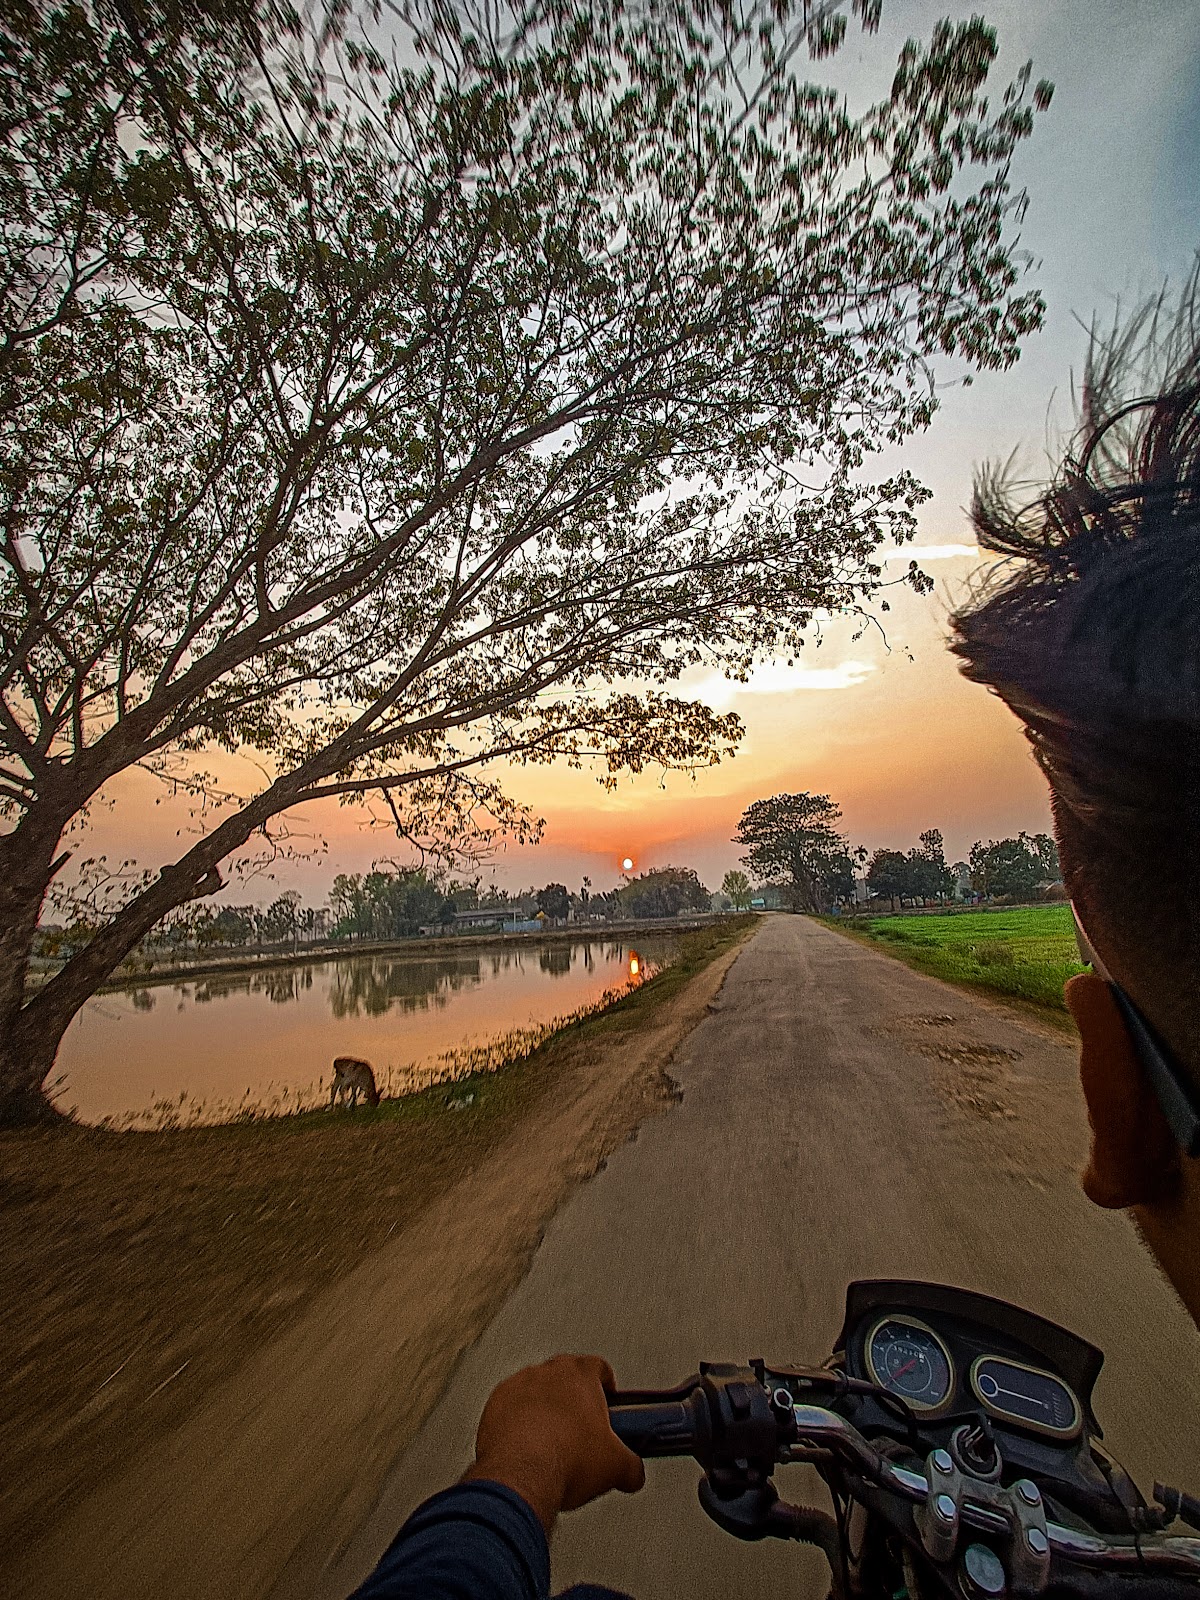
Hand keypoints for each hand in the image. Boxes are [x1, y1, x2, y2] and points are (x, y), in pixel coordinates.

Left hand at [461, 1353, 645, 1534]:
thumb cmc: (564, 1460)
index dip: (606, 1385)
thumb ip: (631, 1465)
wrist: (521, 1476)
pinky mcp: (493, 1406)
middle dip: (573, 1401)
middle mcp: (546, 1372)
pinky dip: (517, 1425)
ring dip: (542, 1411)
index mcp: (580, 1374)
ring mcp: (517, 1387)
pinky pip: (509, 1410)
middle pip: (564, 1379)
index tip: (608, 1399)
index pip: (598, 1367)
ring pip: (535, 1392)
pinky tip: (525, 1450)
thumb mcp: (616, 1467)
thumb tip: (633, 1473)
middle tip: (579, 1430)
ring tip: (550, 1444)